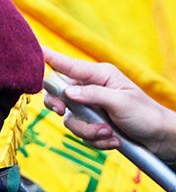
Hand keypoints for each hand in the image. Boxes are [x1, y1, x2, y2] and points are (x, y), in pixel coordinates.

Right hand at [42, 48, 175, 161]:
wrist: (158, 139)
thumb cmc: (145, 114)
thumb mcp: (121, 101)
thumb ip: (92, 95)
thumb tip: (67, 92)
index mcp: (99, 75)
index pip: (68, 65)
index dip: (48, 58)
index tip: (32, 50)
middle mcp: (90, 90)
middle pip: (57, 95)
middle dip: (60, 107)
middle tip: (61, 111)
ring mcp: (89, 108)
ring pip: (69, 120)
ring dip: (88, 131)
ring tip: (109, 133)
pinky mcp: (91, 125)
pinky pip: (79, 134)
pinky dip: (95, 140)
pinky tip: (113, 140)